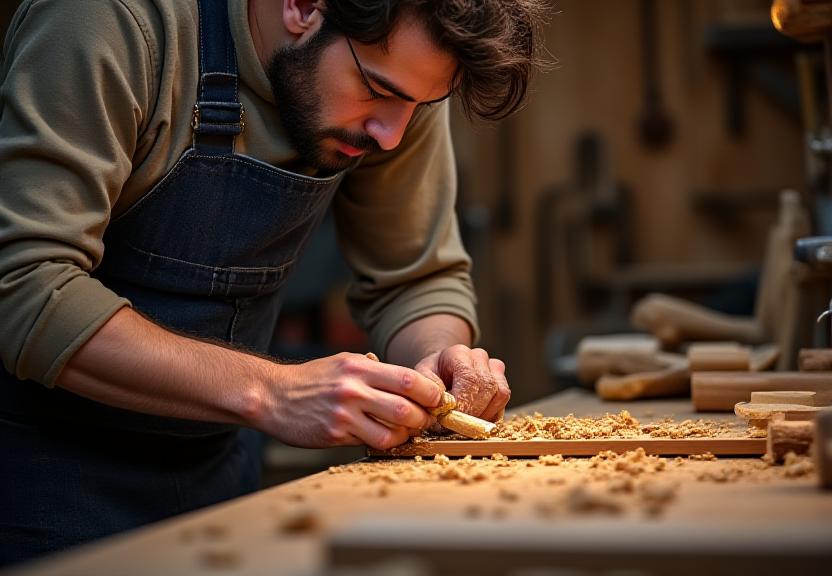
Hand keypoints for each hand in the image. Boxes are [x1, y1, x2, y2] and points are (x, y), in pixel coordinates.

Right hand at [261, 352, 441, 449]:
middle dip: (423, 418)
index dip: (430, 392)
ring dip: (405, 435)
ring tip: (403, 431)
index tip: (437, 399)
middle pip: (407, 409)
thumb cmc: (312, 379)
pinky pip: (371, 443)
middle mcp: (354, 389)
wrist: (273, 395)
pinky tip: (380, 436)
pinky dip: (383, 442)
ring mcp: (344, 414)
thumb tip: (406, 379)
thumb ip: (373, 368)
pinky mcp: (335, 435)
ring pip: (393, 432)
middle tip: (424, 420)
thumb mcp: (343, 361)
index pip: (409, 380)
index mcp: (360, 367)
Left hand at [413, 345, 509, 421]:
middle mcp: (479, 357)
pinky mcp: (501, 380)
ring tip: (464, 421)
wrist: (440, 371)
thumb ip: (429, 392)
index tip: (452, 421)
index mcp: (458, 354)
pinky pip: (503, 400)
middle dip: (473, 413)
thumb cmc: (429, 378)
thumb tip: (444, 406)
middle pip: (487, 388)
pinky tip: (475, 417)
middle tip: (456, 426)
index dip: (464, 404)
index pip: (469, 380)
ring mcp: (493, 367)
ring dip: (483, 414)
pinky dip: (492, 413)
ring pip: (499, 394)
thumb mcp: (420, 381)